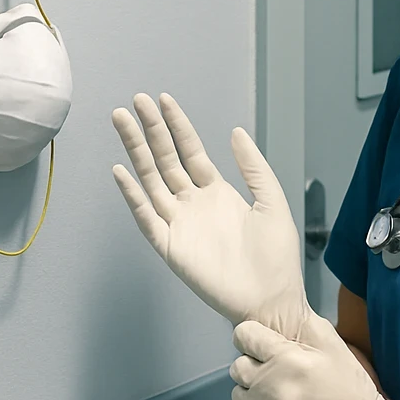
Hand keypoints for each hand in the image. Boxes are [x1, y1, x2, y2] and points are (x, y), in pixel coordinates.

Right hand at [111, 93, 311, 339]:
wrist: (273, 300)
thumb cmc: (277, 259)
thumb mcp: (272, 203)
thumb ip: (254, 168)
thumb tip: (236, 131)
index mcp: (217, 193)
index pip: (190, 151)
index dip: (176, 125)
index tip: (162, 100)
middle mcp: (193, 204)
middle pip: (165, 159)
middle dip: (150, 130)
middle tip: (135, 101)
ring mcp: (180, 224)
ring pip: (151, 180)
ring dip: (135, 151)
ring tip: (121, 121)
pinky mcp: (171, 247)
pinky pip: (146, 217)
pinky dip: (132, 195)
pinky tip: (121, 172)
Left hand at [230, 317, 399, 399]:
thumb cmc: (351, 392)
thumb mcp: (336, 348)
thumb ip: (306, 326)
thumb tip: (282, 317)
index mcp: (285, 359)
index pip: (244, 335)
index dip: (255, 336)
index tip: (266, 344)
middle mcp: (267, 386)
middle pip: (237, 365)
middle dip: (254, 364)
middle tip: (277, 371)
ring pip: (238, 393)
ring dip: (254, 391)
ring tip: (279, 395)